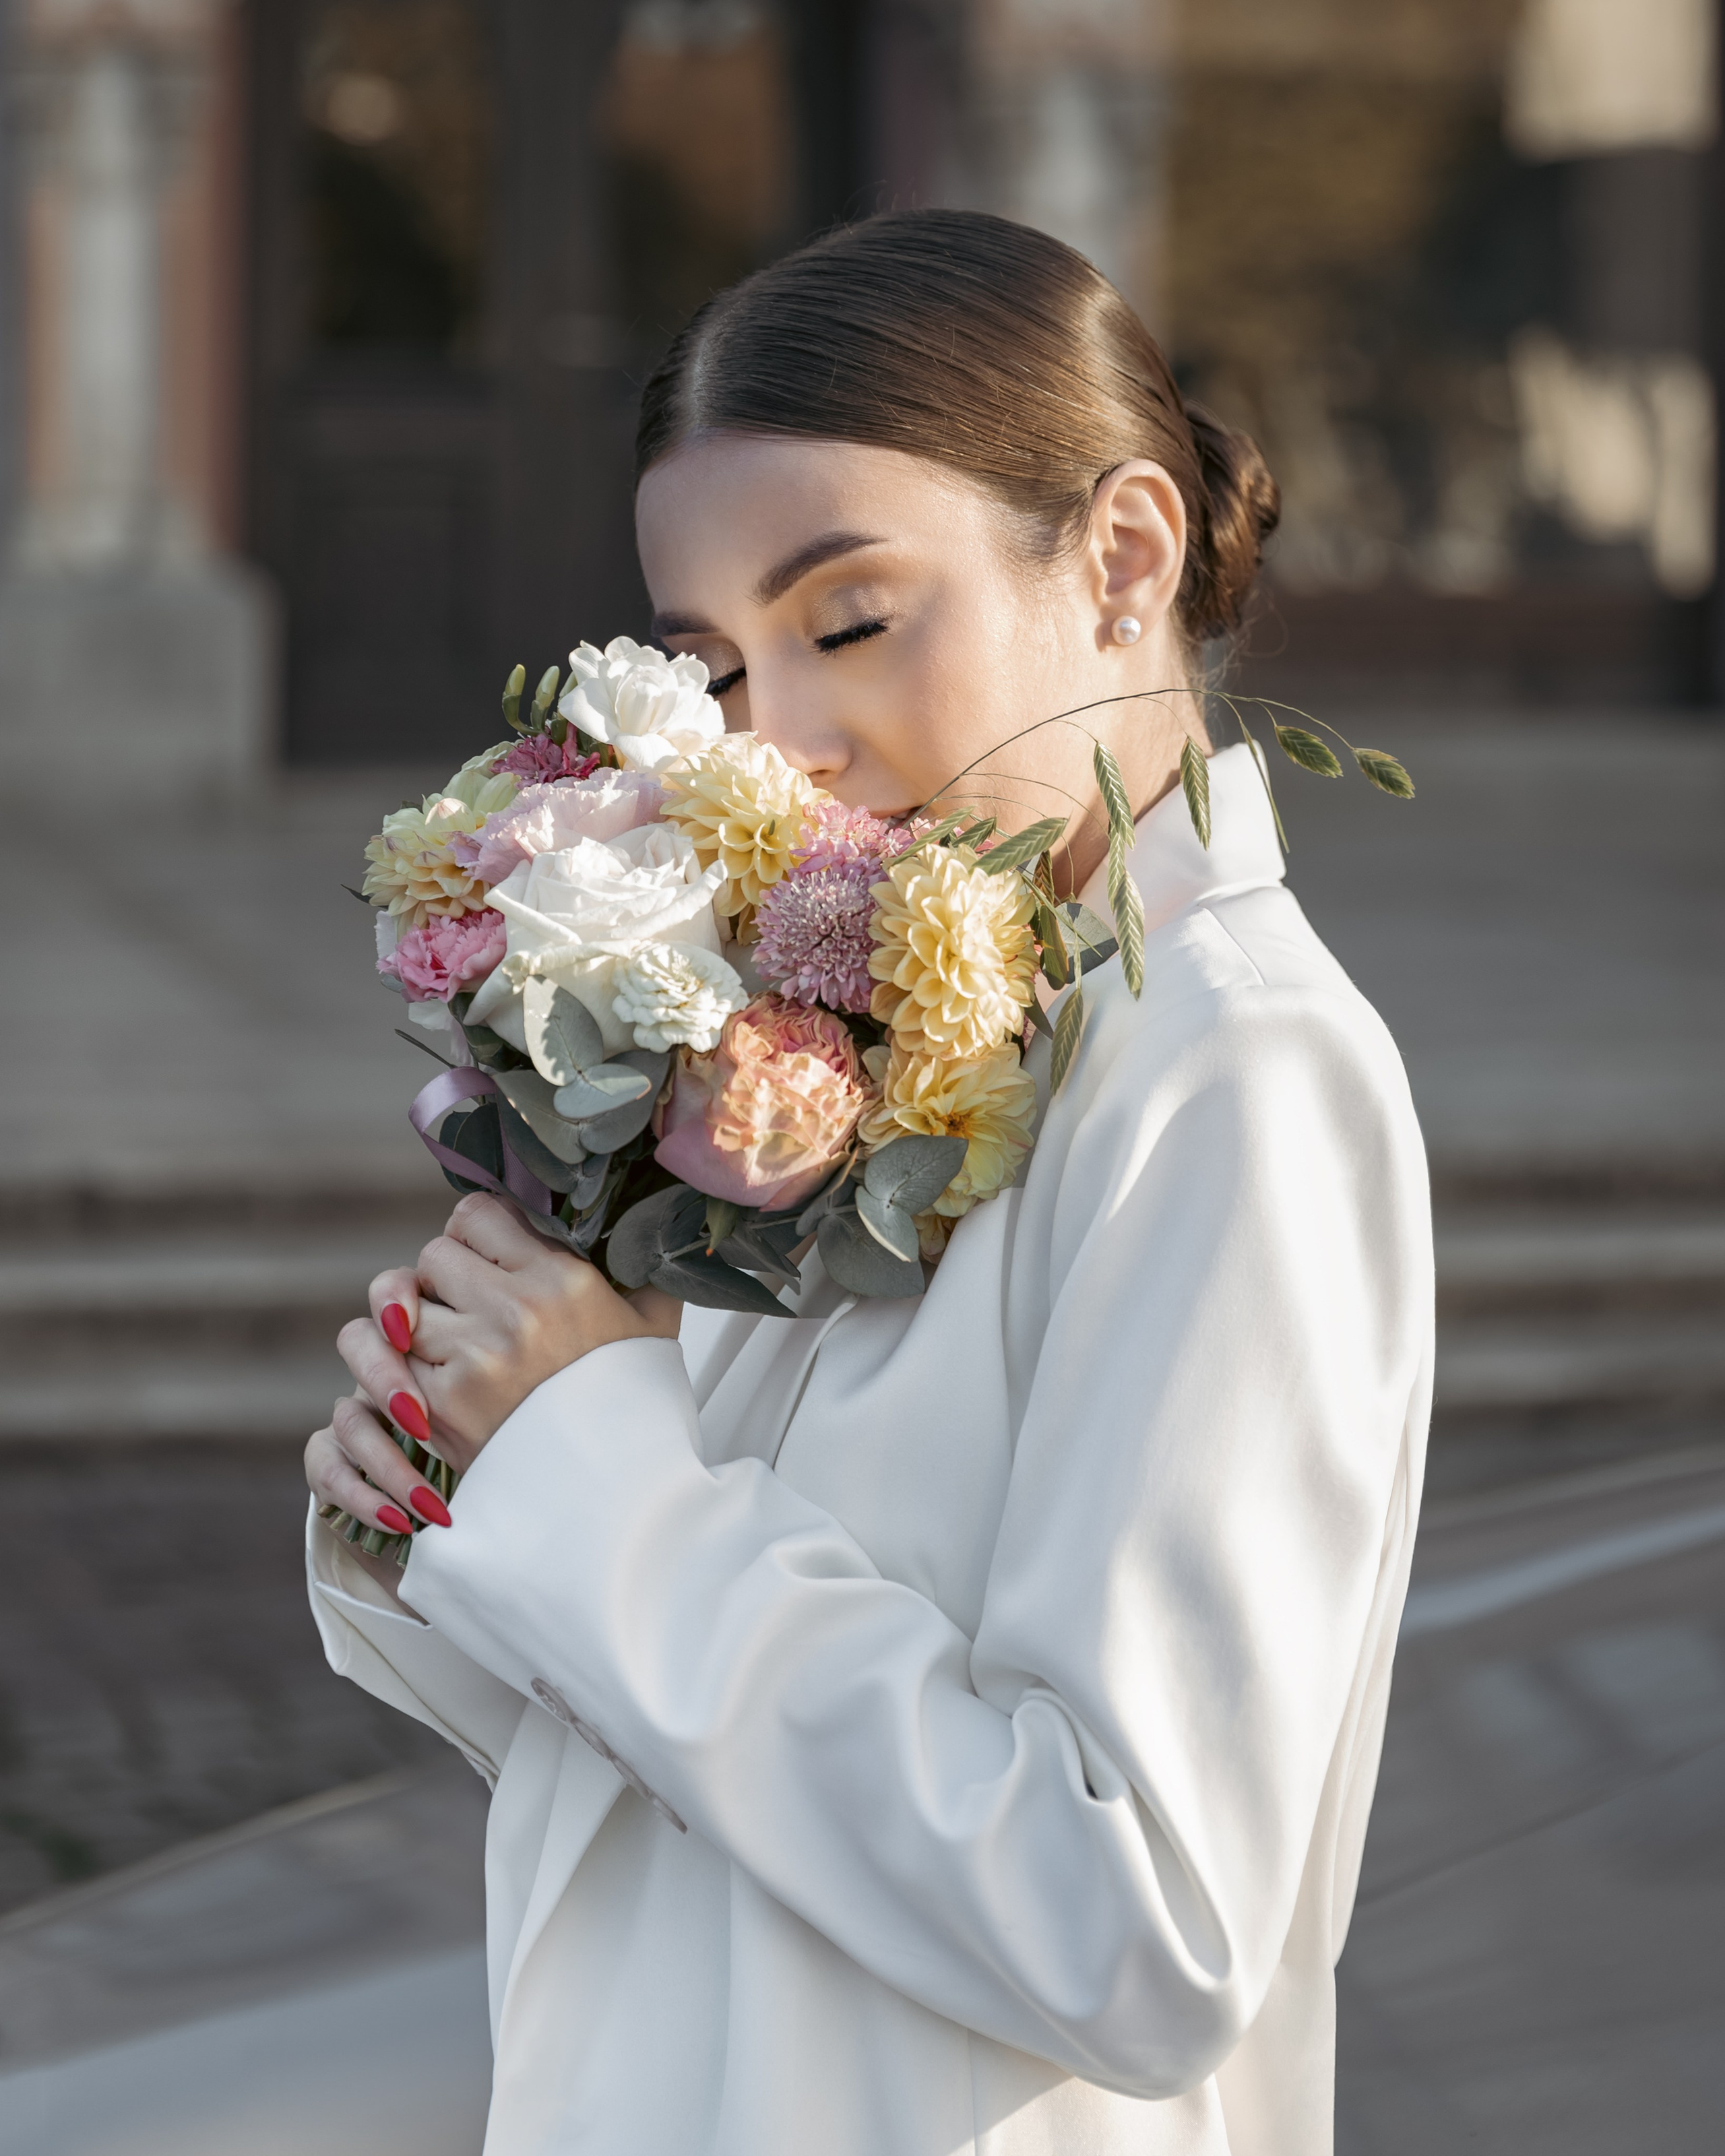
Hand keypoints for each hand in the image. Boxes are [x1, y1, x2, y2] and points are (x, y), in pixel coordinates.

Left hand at [328, 1193, 681, 1478]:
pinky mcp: (441, 1408)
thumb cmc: (633, 1406)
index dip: (472, 1234)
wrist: (616, 1499)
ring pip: (403, 1311)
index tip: (485, 1258)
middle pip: (431, 1257)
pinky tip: (441, 1388)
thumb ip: (638, 1270)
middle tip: (469, 1309)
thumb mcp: (652, 1325)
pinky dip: (408, 1374)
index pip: (474, 1215)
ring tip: (452, 1349)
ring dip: (420, 1327)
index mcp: (561, 1280)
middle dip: (444, 1280)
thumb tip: (636, 1233)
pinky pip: (394, 1365)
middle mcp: (512, 1311)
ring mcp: (472, 1359)